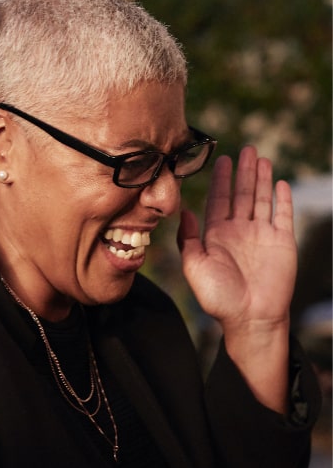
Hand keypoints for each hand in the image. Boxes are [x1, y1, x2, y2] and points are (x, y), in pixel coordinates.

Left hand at [178, 146, 295, 331]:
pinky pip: (283, 215)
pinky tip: (280, 183)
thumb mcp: (195, 267)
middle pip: (241, 194)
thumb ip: (188, 239)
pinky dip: (283, 199)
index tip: (223, 160)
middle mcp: (239, 231)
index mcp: (217, 235)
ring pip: (261, 199)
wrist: (250, 318)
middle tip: (246, 149)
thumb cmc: (219, 298)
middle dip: (243, 172)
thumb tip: (184, 210)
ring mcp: (262, 235)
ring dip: (262, 179)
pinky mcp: (282, 242)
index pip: (219, 200)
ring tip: (261, 158)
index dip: (221, 180)